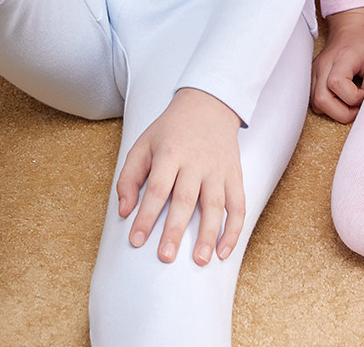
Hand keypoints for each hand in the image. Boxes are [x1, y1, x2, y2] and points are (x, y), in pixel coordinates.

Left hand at [116, 87, 244, 265]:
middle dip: (175, 230)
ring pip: (214, 205)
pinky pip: (238, 205)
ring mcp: (218, 169)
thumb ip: (130, 176)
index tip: (136, 240)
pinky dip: (233, 229)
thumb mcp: (144, 144)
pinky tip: (223, 250)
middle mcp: (196, 162)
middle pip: (185, 199)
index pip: (157, 188)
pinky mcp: (234, 175)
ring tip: (199, 260)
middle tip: (165, 257)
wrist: (209, 104)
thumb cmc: (171, 129)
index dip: (146, 216)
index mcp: (170, 153)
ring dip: (208, 234)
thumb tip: (124, 211)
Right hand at [311, 6, 363, 122]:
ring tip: (350, 102)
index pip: (336, 84)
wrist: (351, 24)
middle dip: (342, 112)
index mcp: (341, 58)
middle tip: (357, 106)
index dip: (354, 97)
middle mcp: (323, 66)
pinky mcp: (314, 76)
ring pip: (316, 104)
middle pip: (321, 100)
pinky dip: (329, 105)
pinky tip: (341, 98)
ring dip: (334, 110)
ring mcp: (316, 71)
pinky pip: (316, 99)